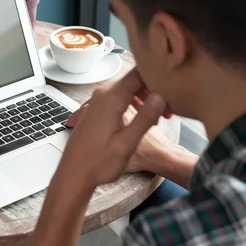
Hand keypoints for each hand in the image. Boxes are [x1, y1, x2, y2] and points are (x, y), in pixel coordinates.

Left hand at [56, 69, 166, 188]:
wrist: (74, 173)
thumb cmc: (99, 163)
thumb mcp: (127, 144)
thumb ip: (144, 118)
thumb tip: (160, 96)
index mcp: (112, 98)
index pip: (139, 72)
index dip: (158, 77)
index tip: (171, 90)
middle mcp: (103, 93)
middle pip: (135, 78)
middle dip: (153, 90)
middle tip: (168, 111)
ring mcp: (98, 100)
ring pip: (128, 87)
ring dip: (145, 98)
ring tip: (158, 119)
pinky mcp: (97, 108)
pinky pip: (120, 96)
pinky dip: (133, 103)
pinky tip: (141, 120)